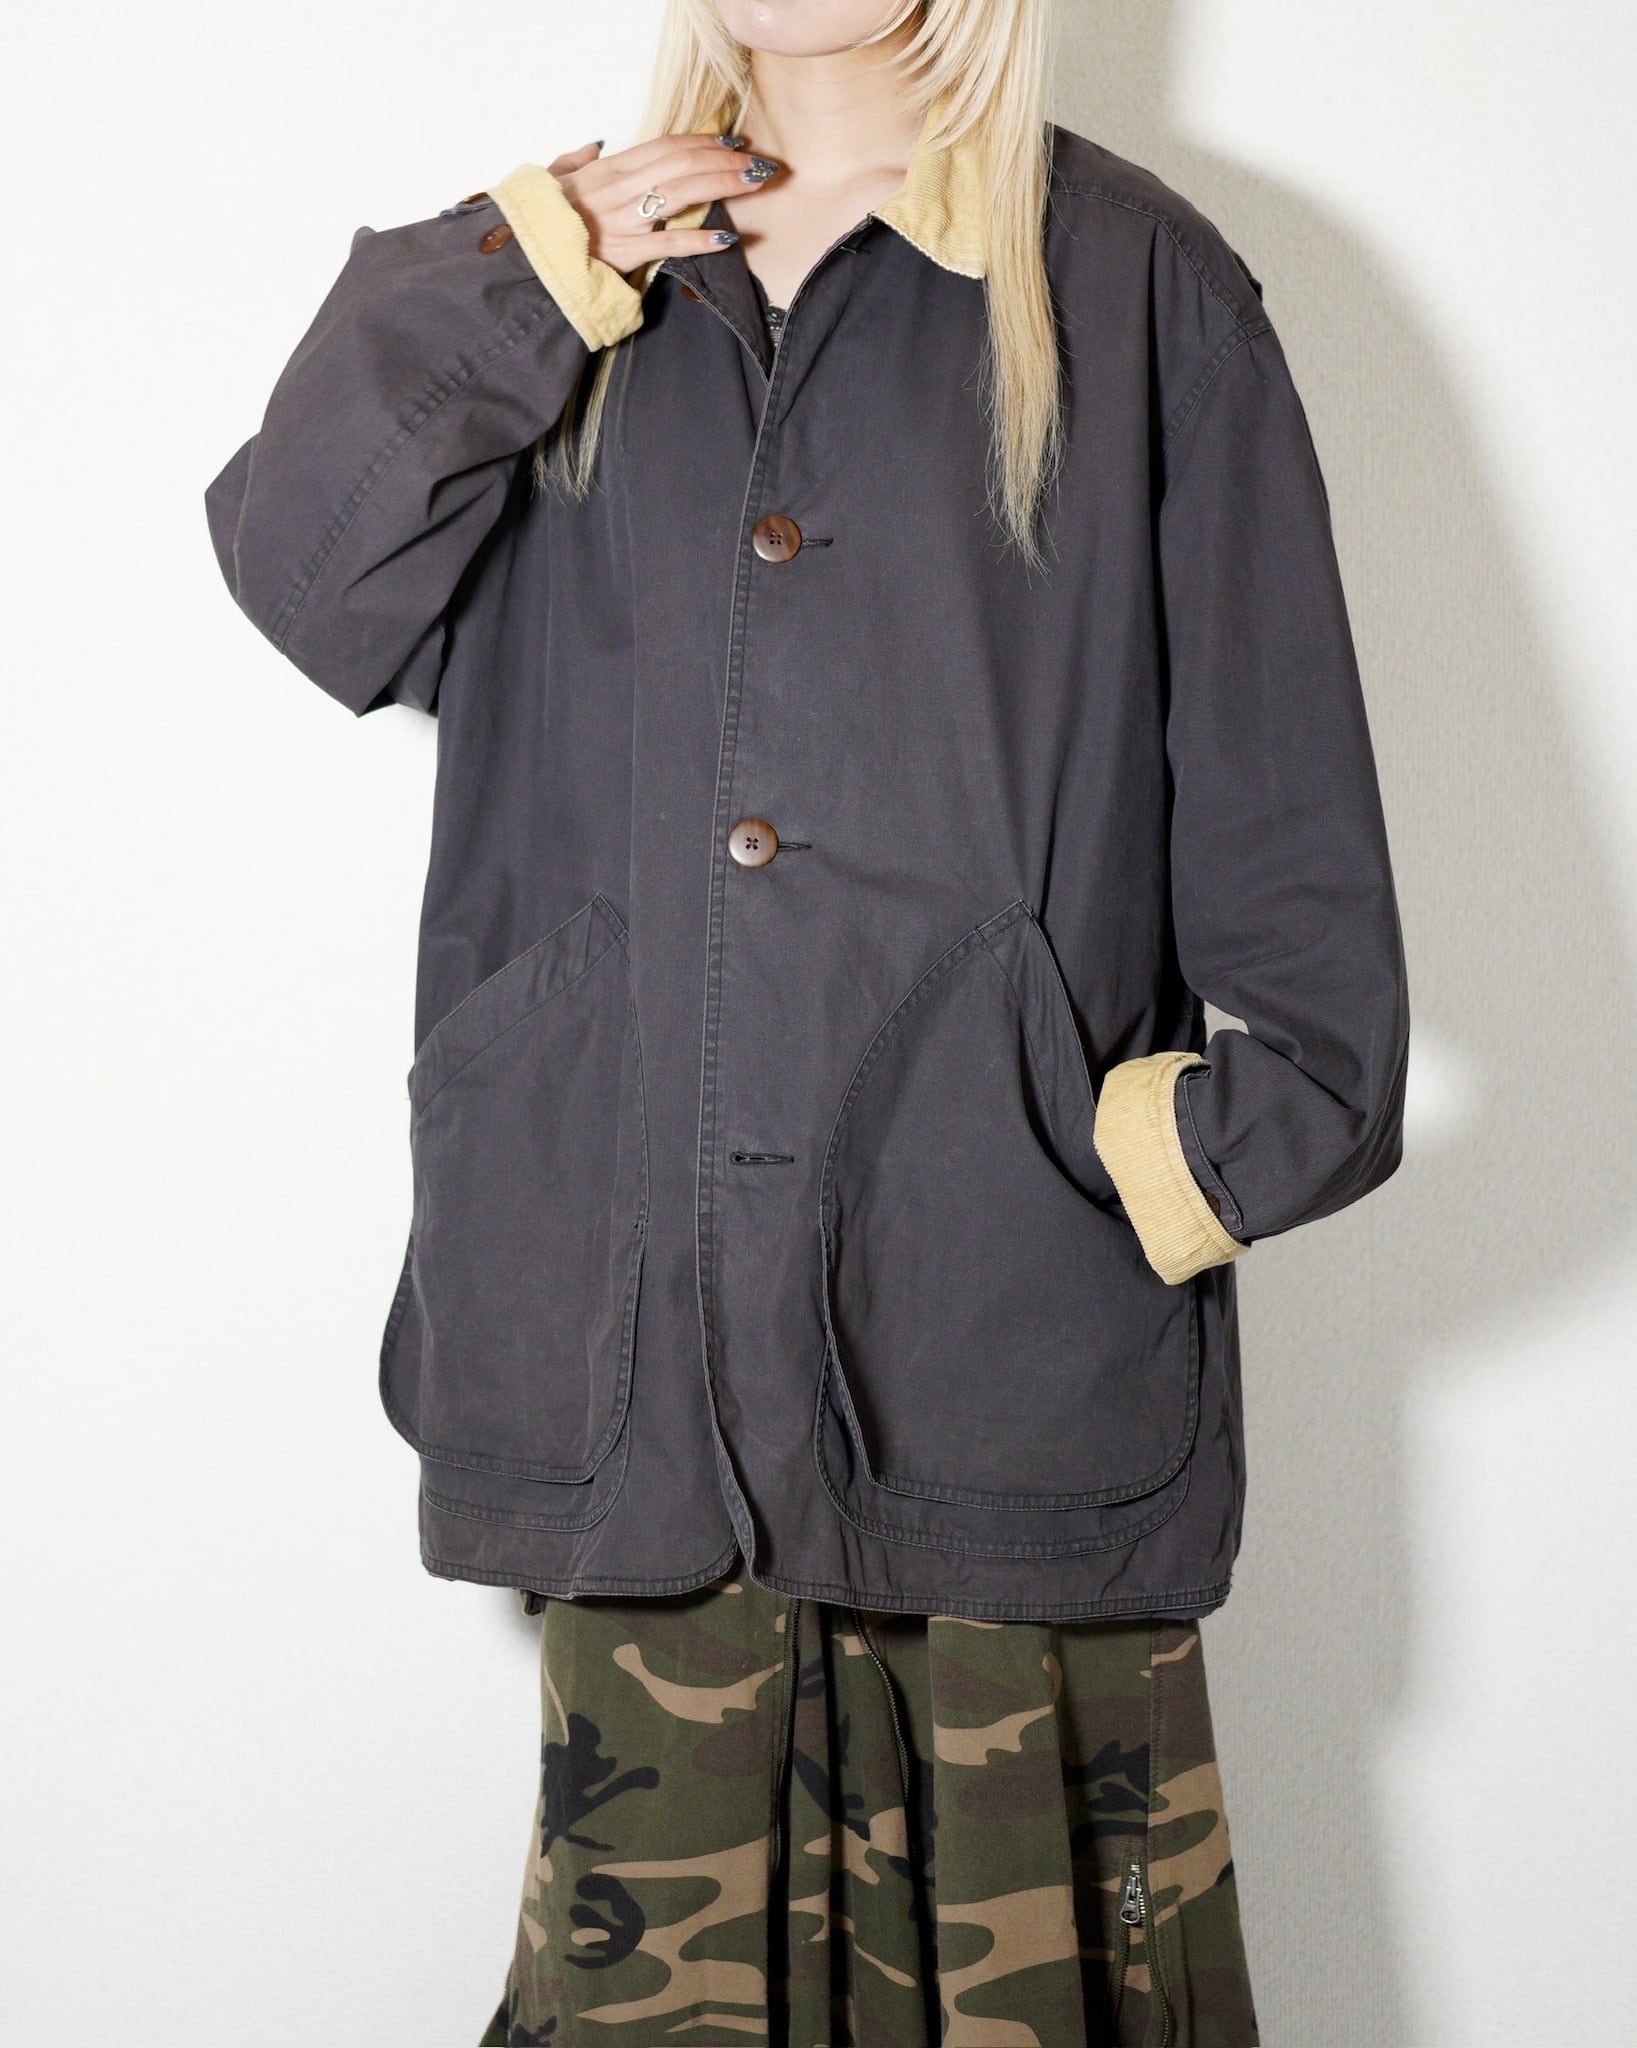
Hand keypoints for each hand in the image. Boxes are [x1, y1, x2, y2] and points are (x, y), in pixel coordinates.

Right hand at [547, 134, 778, 275]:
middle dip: (725, 160)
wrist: (521, 258)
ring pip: (683, 193)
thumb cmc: (537, 220)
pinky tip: (728, 238)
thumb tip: (593, 145)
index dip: (703, 142)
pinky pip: (669, 244)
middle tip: (759, 163)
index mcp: (608, 169)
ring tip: (755, 184)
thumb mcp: (551, 179)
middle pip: (683, 163)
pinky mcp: (625, 254)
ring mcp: (623, 220)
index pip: (666, 147)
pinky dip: (700, 240)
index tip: (732, 144)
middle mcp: (619, 188)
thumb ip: (574, 161)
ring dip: (724, 185)